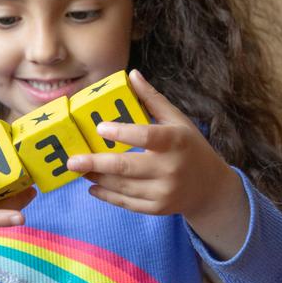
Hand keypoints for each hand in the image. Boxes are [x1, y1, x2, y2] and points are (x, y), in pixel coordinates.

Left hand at [66, 70, 248, 258]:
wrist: (210, 187)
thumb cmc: (189, 146)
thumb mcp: (177, 120)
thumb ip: (152, 99)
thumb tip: (132, 74)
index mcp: (175, 141)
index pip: (145, 136)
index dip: (122, 133)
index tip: (99, 128)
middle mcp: (170, 168)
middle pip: (126, 167)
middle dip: (95, 163)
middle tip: (71, 160)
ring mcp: (164, 191)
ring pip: (122, 186)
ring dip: (96, 178)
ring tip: (77, 168)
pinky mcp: (158, 208)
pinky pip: (127, 203)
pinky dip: (107, 195)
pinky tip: (92, 186)